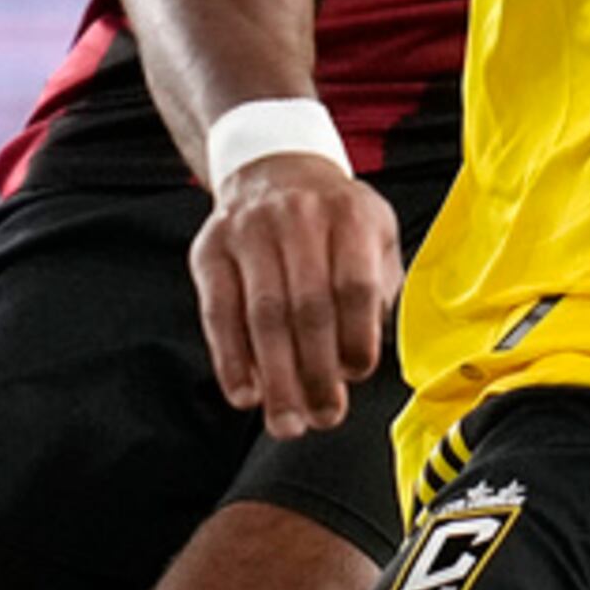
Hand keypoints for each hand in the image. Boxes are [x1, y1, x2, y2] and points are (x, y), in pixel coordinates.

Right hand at [189, 153, 400, 438]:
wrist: (273, 167)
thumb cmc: (333, 218)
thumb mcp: (374, 233)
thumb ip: (379, 289)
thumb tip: (360, 361)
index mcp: (348, 215)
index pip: (354, 285)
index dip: (357, 337)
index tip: (358, 374)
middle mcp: (297, 218)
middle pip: (307, 307)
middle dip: (316, 373)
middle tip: (324, 417)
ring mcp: (248, 232)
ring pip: (262, 315)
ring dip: (276, 378)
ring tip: (288, 422)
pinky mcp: (210, 250)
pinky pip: (218, 313)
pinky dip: (231, 359)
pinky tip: (246, 394)